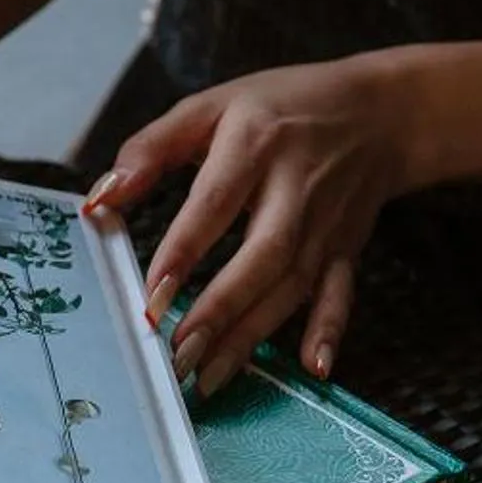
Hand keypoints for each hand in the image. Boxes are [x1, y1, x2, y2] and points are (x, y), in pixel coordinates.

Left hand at [84, 58, 419, 392]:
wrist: (381, 112)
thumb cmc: (282, 106)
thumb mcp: (212, 105)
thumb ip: (151, 148)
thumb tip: (100, 198)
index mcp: (255, 145)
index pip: (215, 204)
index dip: (183, 252)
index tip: (152, 296)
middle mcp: (295, 189)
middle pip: (261, 256)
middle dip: (220, 309)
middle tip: (179, 353)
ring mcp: (326, 224)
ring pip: (291, 285)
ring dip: (252, 335)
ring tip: (208, 377)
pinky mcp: (347, 248)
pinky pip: (340, 294)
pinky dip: (328, 331)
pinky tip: (312, 369)